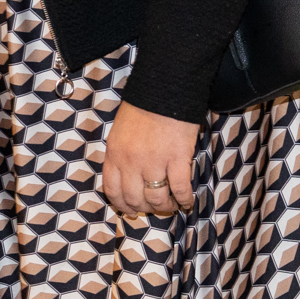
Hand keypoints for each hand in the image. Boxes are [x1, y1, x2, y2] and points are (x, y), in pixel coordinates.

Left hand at [100, 102, 198, 217]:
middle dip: (145, 209)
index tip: (131, 210)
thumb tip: (127, 179)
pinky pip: (180, 189)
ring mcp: (154, 162)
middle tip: (155, 208)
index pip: (112, 191)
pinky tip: (187, 202)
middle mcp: (131, 162)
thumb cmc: (143, 107)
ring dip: (165, 206)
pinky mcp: (177, 158)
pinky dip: (184, 199)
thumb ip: (120, 155)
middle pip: (134, 199)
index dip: (122, 205)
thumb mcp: (120, 132)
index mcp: (114, 154)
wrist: (164, 88)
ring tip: (172, 204)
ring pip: (157, 199)